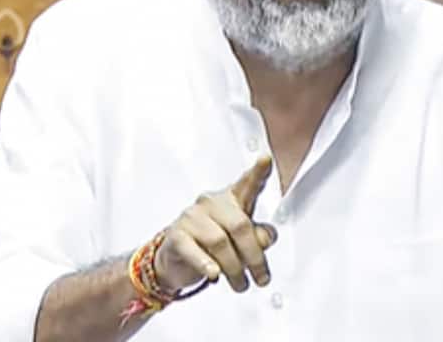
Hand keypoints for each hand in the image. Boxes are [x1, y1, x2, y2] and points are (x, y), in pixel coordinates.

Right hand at [154, 155, 277, 293]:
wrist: (176, 258)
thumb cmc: (213, 242)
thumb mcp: (241, 239)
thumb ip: (258, 236)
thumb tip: (265, 239)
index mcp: (231, 199)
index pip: (247, 184)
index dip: (258, 172)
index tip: (266, 159)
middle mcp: (211, 203)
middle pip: (240, 225)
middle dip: (254, 256)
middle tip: (262, 278)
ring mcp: (192, 217)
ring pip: (220, 242)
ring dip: (235, 268)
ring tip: (241, 284)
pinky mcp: (176, 236)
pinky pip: (193, 250)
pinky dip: (206, 264)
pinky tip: (214, 274)